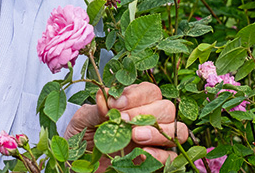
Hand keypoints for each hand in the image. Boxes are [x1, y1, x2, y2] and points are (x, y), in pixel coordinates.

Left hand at [64, 82, 187, 167]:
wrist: (78, 163)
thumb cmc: (82, 137)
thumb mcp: (83, 120)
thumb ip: (95, 108)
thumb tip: (104, 95)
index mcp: (133, 104)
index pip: (149, 91)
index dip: (136, 95)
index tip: (116, 104)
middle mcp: (148, 119)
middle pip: (166, 108)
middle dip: (145, 112)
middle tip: (124, 121)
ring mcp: (154, 140)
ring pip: (176, 130)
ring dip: (156, 131)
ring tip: (135, 136)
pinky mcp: (156, 161)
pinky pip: (170, 156)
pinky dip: (159, 154)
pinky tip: (141, 154)